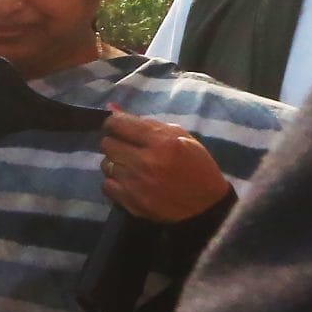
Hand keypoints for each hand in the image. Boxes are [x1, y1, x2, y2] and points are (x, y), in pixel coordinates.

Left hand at [101, 108, 229, 221]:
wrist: (205, 204)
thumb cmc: (195, 165)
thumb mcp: (180, 136)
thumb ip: (146, 123)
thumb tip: (110, 108)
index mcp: (161, 141)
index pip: (118, 124)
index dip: (114, 123)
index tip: (117, 127)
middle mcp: (146, 161)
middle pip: (107, 144)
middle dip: (115, 142)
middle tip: (127, 148)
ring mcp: (136, 183)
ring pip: (106, 164)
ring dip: (115, 162)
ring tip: (130, 165)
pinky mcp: (131, 202)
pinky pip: (106, 185)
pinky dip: (114, 182)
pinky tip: (128, 181)